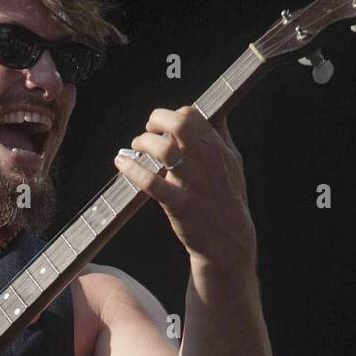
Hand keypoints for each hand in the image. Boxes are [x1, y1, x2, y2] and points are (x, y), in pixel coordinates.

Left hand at [115, 107, 256, 274]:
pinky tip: (121, 163)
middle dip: (156, 121)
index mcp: (217, 149)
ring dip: (143, 143)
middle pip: (178, 123)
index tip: (162, 127)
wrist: (229, 241)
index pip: (191, 115)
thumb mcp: (234, 163)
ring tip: (135, 148)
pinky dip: (132, 170)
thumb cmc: (228, 200)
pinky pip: (151, 183)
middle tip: (148, 131)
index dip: (172, 116)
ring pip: (163, 149)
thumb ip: (222, 137)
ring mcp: (192, 183)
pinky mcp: (178, 204)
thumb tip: (215, 114)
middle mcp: (205, 161)